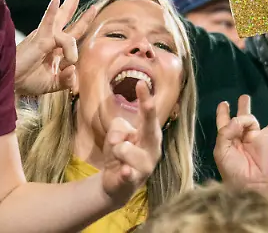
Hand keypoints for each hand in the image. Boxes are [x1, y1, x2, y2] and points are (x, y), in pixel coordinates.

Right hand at [14, 0, 90, 96]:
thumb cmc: (27, 81)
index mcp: (56, 46)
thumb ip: (66, 79)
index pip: (74, 30)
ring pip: (63, 13)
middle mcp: (52, 36)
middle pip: (67, 13)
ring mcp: (46, 36)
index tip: (93, 7)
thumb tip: (74, 71)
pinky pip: (48, 24)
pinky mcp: (40, 39)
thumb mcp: (53, 83)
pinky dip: (51, 12)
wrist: (9, 84)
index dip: (84, 19)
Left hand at [101, 80, 163, 204]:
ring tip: (117, 159)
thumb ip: (118, 128)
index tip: (141, 83)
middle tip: (147, 101)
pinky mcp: (134, 180)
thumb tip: (119, 140)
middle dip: (148, 112)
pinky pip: (128, 172)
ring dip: (114, 150)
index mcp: (150, 132)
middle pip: (149, 127)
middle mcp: (153, 146)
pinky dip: (126, 172)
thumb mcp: (117, 134)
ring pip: (124, 147)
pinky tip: (125, 171)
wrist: (118, 184)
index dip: (145, 98)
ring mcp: (146, 164)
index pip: (148, 113)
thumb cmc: (121, 152)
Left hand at [214, 94, 267, 189]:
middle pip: (240, 117)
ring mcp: (253, 136)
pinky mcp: (265, 139)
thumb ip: (226, 132)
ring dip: (248, 117)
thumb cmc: (231, 168)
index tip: (223, 103)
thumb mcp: (221, 150)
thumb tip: (237, 120)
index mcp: (226, 138)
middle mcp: (239, 135)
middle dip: (242, 106)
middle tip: (244, 97)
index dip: (222, 112)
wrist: (250, 182)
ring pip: (251, 119)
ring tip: (247, 122)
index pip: (223, 121)